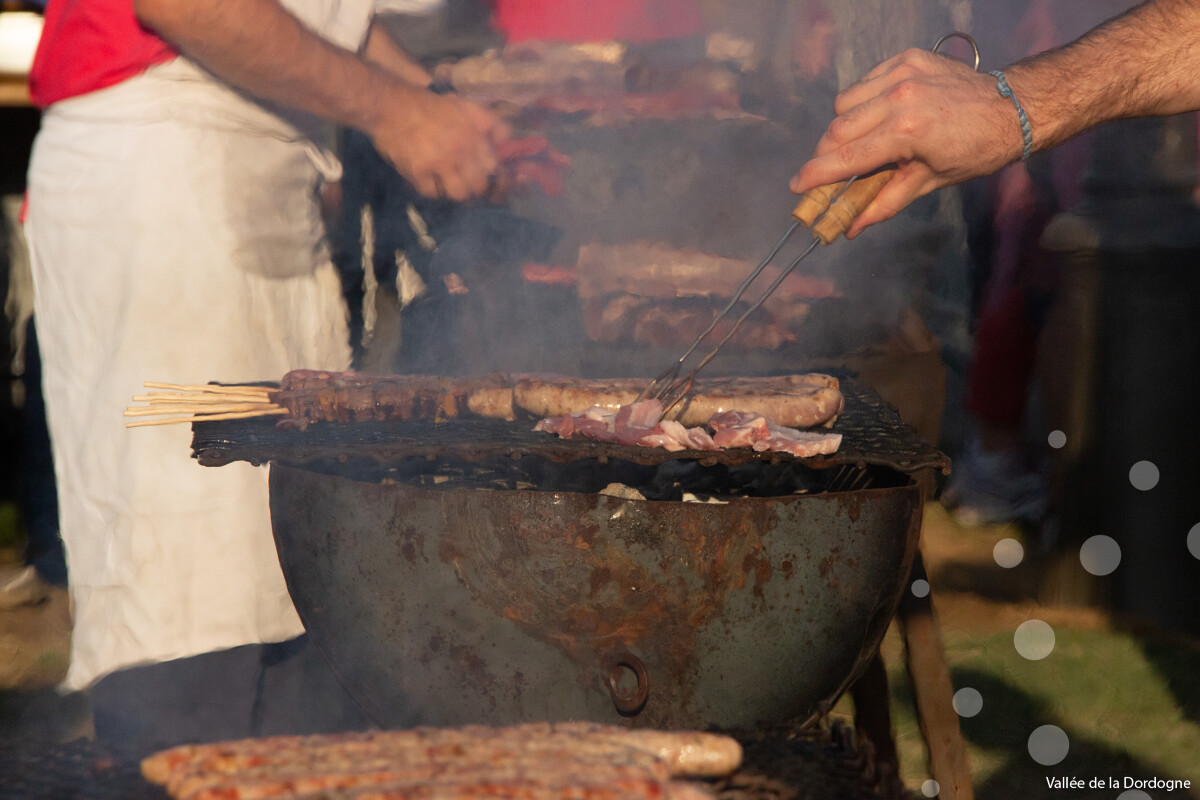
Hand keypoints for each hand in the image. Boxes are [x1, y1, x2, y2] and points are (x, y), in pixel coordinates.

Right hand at [370, 87, 510, 201]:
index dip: (490, 175)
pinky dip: (431, 190)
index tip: (484, 177)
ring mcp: (438, 163)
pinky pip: (432, 193)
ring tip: (448, 184)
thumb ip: (489, 122)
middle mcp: (459, 150)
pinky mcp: (418, 171)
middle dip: (474, 187)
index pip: (493, 167)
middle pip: (478, 186)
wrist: (391, 105)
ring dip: (454, 191)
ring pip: (458, 194)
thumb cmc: (429, 106)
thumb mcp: (465, 106)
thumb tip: (507, 138)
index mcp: (473, 135)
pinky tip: (428, 181)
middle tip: (465, 183)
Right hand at [789, 48, 1024, 236]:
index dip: (816, 175)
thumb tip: (851, 229)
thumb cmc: (974, 152)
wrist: (1011, 108)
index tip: (797, 186)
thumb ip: (884, 203)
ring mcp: (902, 74)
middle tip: (829, 171)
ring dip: (844, 126)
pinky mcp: (906, 59)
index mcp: (906, 132)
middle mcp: (899, 98)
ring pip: (845, 103)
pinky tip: (879, 115)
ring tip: (862, 141)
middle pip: (837, 129)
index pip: (846, 158)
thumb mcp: (929, 183)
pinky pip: (864, 83)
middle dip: (827, 154)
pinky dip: (863, 102)